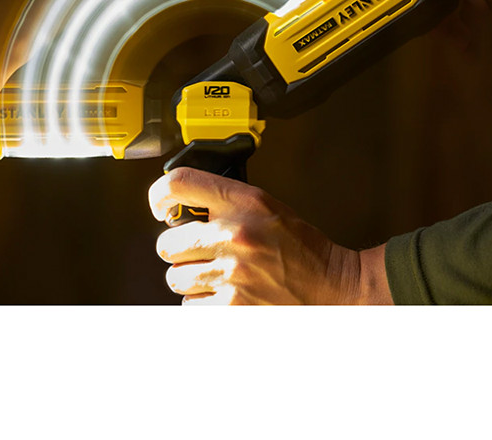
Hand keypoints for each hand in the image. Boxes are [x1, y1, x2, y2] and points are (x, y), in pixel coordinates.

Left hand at [148, 167, 391, 304]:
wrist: (333, 287)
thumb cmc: (300, 247)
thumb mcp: (265, 206)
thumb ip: (225, 202)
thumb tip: (178, 206)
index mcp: (244, 202)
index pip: (179, 184)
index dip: (159, 194)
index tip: (159, 206)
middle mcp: (234, 234)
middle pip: (167, 242)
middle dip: (180, 249)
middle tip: (200, 252)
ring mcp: (232, 274)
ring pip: (175, 278)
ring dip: (191, 279)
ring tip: (218, 275)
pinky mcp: (232, 308)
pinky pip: (190, 306)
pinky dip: (202, 304)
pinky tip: (225, 294)